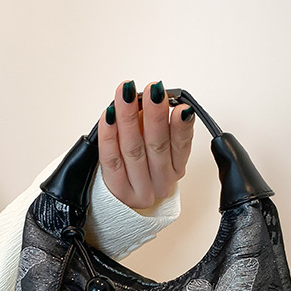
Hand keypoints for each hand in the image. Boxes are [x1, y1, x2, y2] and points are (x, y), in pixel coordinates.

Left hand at [97, 79, 194, 209]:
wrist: (123, 198)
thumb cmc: (143, 165)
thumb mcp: (158, 145)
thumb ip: (159, 124)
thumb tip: (151, 96)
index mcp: (176, 168)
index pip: (181, 146)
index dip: (181, 126)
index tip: (180, 106)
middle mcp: (160, 181)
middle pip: (157, 146)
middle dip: (155, 115)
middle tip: (152, 91)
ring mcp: (139, 188)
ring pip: (133, 150)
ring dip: (129, 118)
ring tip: (126, 95)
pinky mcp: (117, 189)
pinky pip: (111, 159)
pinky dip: (109, 136)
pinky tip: (108, 116)